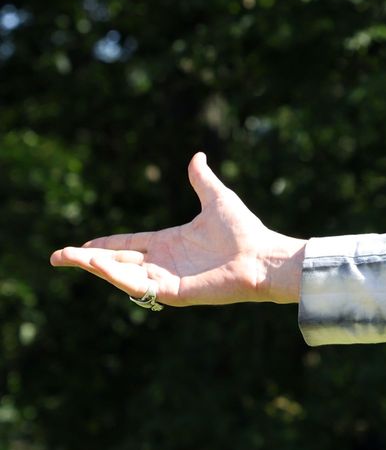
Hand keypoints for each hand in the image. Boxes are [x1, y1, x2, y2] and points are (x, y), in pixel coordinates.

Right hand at [48, 152, 300, 305]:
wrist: (263, 255)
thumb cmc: (244, 231)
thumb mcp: (217, 199)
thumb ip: (202, 180)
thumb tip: (197, 156)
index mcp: (169, 242)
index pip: (128, 244)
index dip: (104, 245)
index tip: (80, 246)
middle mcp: (164, 262)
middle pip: (117, 262)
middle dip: (87, 260)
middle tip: (58, 257)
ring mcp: (167, 279)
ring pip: (122, 275)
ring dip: (96, 268)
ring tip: (71, 258)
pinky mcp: (173, 293)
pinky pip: (140, 287)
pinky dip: (118, 278)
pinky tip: (99, 267)